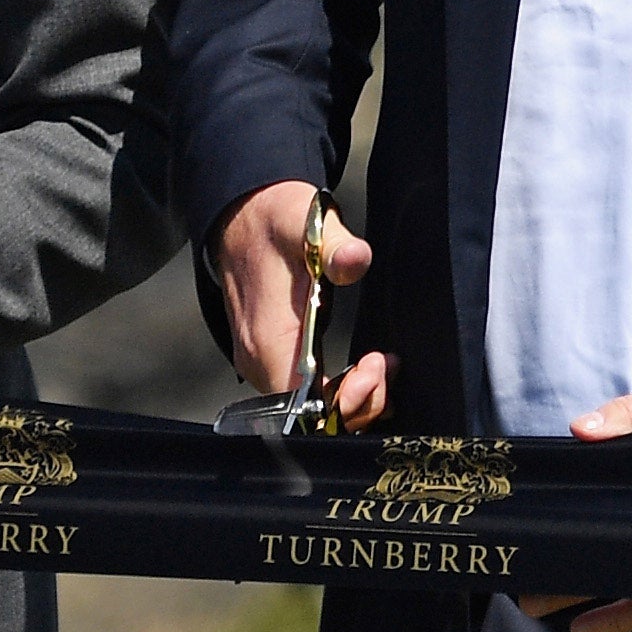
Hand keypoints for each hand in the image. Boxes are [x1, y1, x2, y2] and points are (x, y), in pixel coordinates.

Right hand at [212, 181, 390, 431]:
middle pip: (309, 416)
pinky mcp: (272, 357)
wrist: (244, 215)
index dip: (344, 402)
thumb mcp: (306, 221)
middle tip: (387, 365)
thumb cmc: (277, 220)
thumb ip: (334, 245)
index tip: (376, 365)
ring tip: (383, 365)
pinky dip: (339, 391)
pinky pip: (305, 393)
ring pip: (308, 409)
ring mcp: (263, 362)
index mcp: (267, 340)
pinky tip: (366, 369)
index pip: (303, 404)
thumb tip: (356, 259)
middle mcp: (259, 361)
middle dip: (357, 403)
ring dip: (352, 397)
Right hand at [522, 383, 631, 631]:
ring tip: (534, 600)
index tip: (524, 517)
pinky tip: (584, 626)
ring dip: (576, 588)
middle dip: (556, 558)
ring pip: (618, 573)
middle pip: (597, 538)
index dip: (561, 506)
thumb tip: (580, 428)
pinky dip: (621, 614)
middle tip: (517, 572)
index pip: (595, 494)